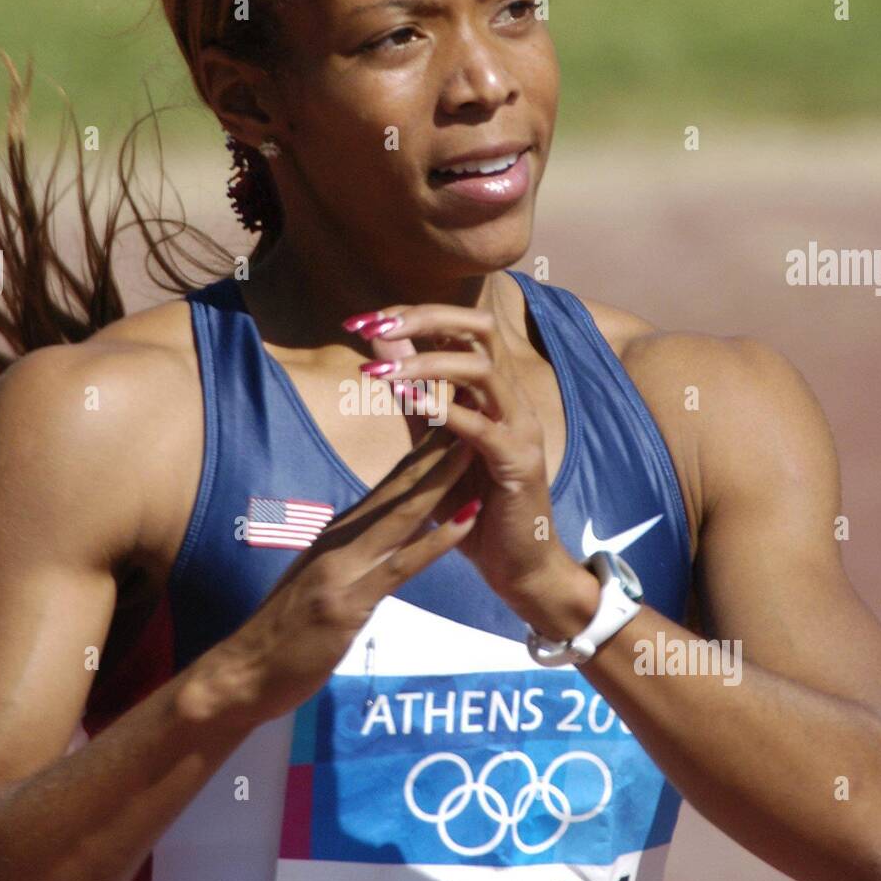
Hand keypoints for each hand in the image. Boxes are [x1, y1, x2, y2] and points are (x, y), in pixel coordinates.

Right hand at [209, 427, 482, 724]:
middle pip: (397, 488)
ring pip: (402, 515)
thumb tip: (381, 539)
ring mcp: (343, 569)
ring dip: (442, 480)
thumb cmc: (281, 636)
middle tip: (471, 411)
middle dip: (437, 450)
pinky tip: (465, 519)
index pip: (387, 486)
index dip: (422, 453)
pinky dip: (436, 539)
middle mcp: (341, 541)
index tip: (453, 422)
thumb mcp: (319, 585)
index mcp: (337, 536)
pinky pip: (401, 566)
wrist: (240, 674)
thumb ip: (349, 558)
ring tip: (475, 448)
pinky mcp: (348, 602)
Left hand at [345, 301, 589, 628]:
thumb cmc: (475, 508)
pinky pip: (482, 427)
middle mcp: (511, 399)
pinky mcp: (518, 463)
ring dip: (427, 362)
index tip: (360, 319)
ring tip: (378, 370)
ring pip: (481, 369)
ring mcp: (520, 428)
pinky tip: (407, 401)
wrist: (519, 565)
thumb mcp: (434, 447)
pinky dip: (445, 409)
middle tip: (372, 323)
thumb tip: (381, 353)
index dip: (411, 315)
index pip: (459, 327)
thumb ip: (413, 401)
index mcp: (493, 391)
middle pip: (479, 329)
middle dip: (424, 317)